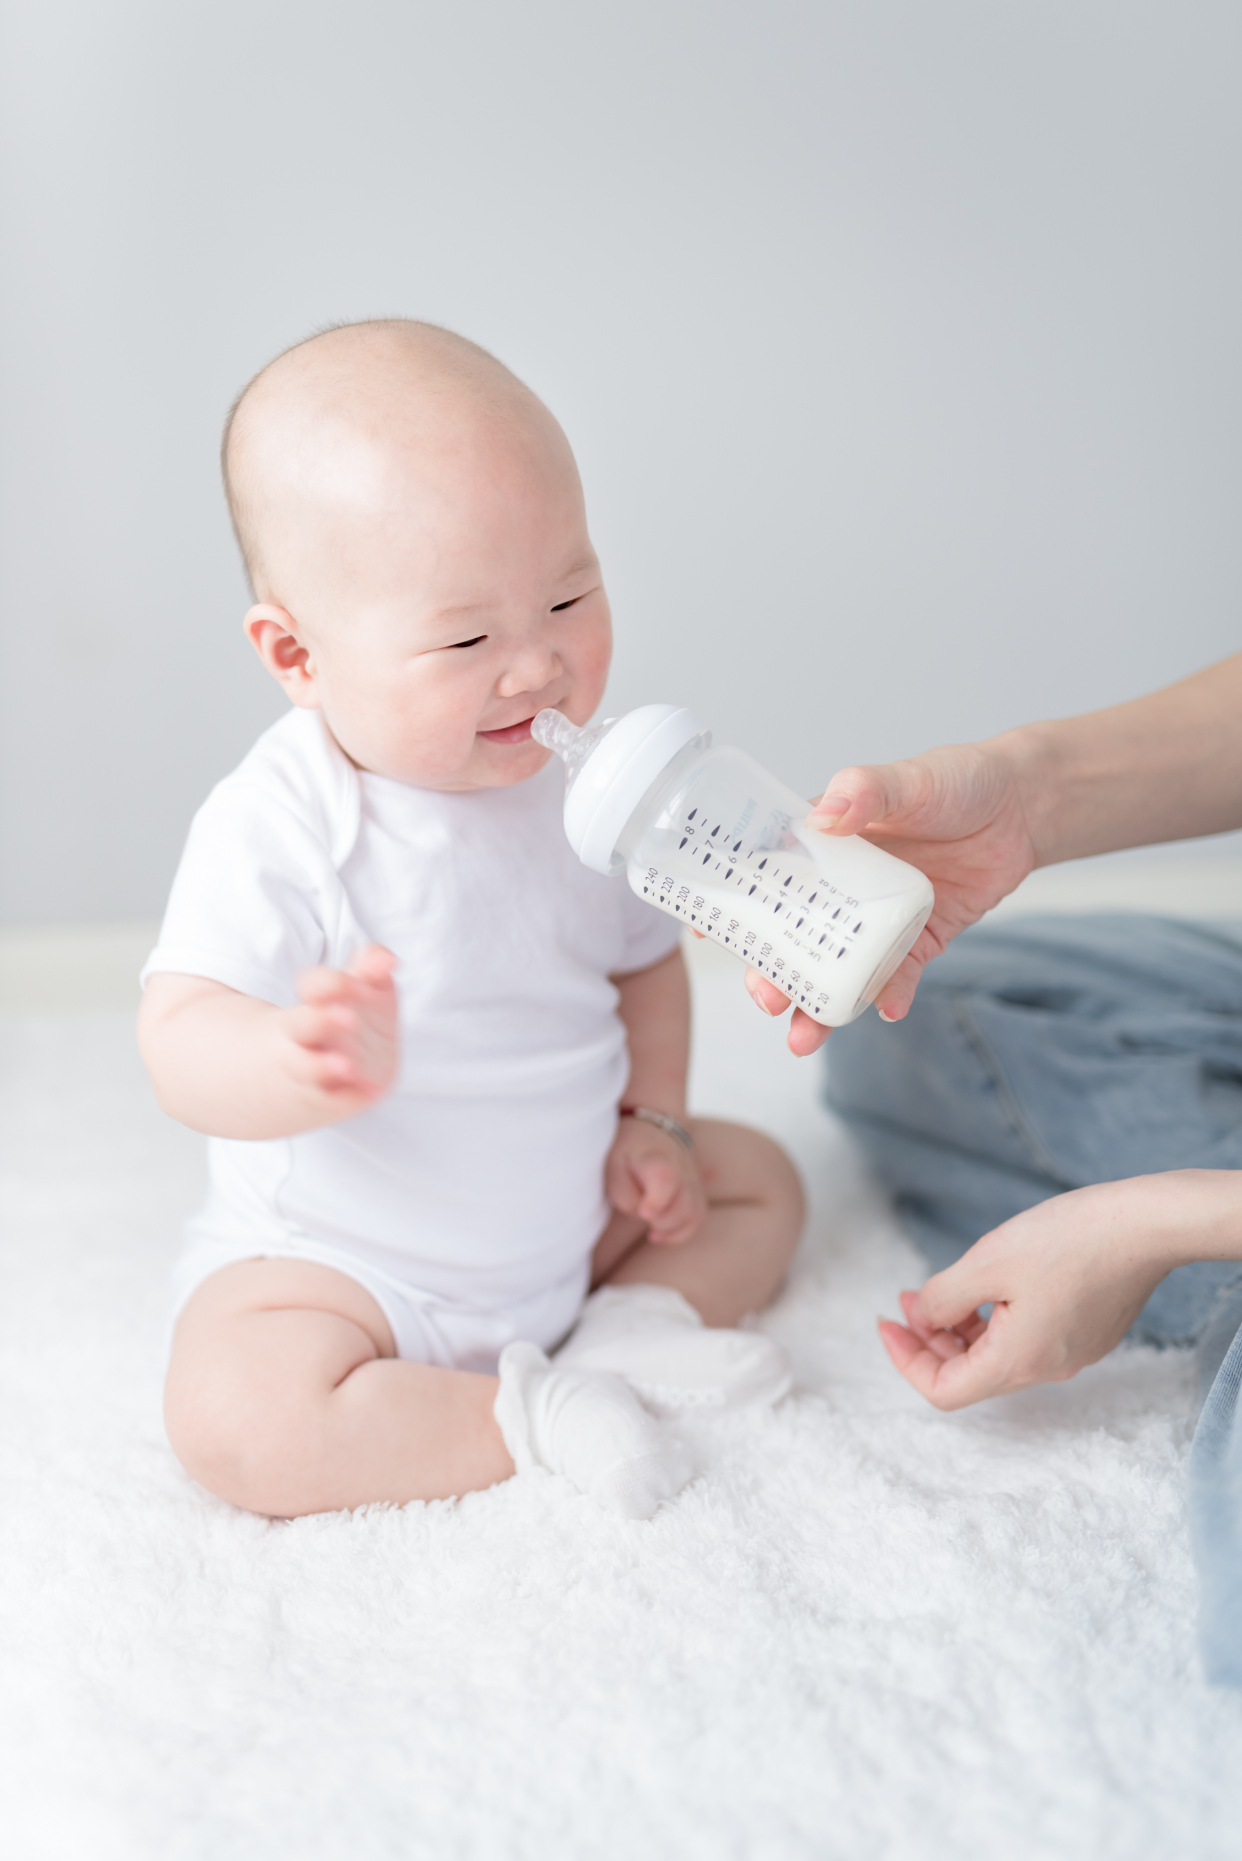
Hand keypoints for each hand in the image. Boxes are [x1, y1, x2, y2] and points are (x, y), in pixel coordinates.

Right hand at [282, 943, 398, 1117]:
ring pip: (308, 1068)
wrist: (322, 1075)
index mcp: (314, 1002)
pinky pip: (330, 1101)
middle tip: (348, 1018)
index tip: (352, 981)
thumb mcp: (357, 991)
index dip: (329, 983)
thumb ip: (371, 969)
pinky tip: (363, 1094)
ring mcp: (313, 1069)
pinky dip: (344, 1099)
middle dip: (321, 1020)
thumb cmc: (345, 1019)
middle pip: (303, 1025)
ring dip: (323, 1066)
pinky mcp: (328, 1099)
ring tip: (347, 1067)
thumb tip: (389, 959)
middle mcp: (306, 1035)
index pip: (313, 985)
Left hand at [605, 1116, 707, 1245]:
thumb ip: (623, 1193)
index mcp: (657, 1159)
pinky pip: (698, 1218)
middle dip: (662, 1220)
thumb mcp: (612, 1164)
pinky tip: (661, 1233)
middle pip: (684, 1204)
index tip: (644, 1212)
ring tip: (651, 1229)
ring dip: (671, 1229)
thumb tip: (641, 1213)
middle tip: (643, 1215)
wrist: (653, 1129)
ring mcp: (692, 1181)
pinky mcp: (696, 1192)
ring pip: (694, 1213)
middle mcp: (681, 1169)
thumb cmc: (628, 1150)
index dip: (657, 1201)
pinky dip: (681, 1232)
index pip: (666, 1179)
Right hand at [744, 739, 1037, 1054]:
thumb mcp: (908, 778)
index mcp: (823, 844)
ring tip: (803, 1038)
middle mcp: (843, 888)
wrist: (1021, 808)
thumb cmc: (956, 782)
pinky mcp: (919, 939)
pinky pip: (900, 974)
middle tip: (765, 999)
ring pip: (840, 969)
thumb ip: (866, 790)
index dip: (734, 908)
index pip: (766, 877)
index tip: (705, 937)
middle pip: (796, 938)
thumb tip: (826, 814)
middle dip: (775, 974)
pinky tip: (889, 1010)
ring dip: (820, 1005)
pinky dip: (893, 994)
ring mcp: (878, 919)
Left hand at [874, 1177, 1182, 1409]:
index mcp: (1017, 1362)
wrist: (1144, 1226)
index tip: (887, 1322)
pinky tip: (989, 1284)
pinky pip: (1027, 1339)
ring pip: (999, 1355)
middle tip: (908, 1297)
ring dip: (961, 1328)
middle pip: (970, 1374)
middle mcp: (1046, 1368)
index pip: (944, 1390)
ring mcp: (1071, 1353)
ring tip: (940, 1288)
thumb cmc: (1066, 1240)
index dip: (906, 1360)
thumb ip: (943, 1299)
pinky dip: (994, 1320)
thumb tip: (923, 1319)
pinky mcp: (1088, 1333)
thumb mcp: (986, 1264)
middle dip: (930, 1339)